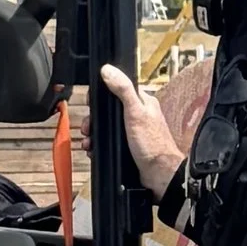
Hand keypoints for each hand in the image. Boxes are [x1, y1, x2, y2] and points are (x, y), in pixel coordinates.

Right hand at [98, 55, 213, 190]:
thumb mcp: (135, 112)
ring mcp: (132, 132)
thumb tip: (108, 70)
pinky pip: (108, 143)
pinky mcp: (128, 147)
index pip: (118, 90)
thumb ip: (123, 90)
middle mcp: (137, 116)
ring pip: (106, 128)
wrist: (159, 175)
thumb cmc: (152, 145)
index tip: (91, 103)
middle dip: (94, 120)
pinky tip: (93, 150)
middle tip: (88, 127)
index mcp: (142, 103)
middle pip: (108, 111)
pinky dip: (98, 146)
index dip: (102, 96)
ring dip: (93, 134)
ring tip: (88, 141)